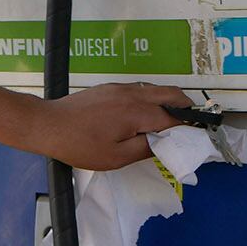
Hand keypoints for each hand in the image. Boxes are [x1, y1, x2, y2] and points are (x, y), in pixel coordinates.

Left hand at [27, 82, 191, 169]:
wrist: (48, 125)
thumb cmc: (80, 145)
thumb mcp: (116, 157)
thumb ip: (146, 148)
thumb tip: (166, 143)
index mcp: (137, 111)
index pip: (173, 118)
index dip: (187, 127)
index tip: (197, 136)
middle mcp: (133, 94)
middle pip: (170, 94)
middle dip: (186, 106)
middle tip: (193, 122)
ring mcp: (120, 88)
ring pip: (155, 89)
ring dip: (169, 101)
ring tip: (173, 118)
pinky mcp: (110, 88)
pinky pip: (140, 89)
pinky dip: (152, 98)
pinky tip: (146, 114)